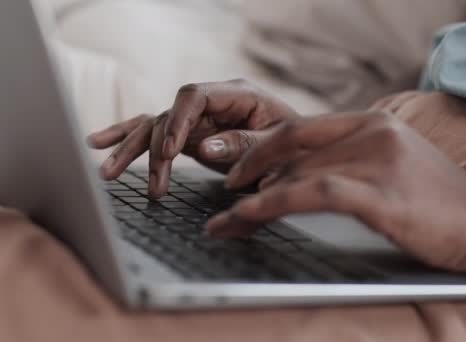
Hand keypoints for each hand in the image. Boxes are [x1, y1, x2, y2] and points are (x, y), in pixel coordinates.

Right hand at [87, 79, 298, 197]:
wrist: (299, 150)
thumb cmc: (294, 145)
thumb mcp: (278, 147)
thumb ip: (244, 145)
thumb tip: (204, 147)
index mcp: (237, 95)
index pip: (194, 97)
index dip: (178, 122)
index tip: (172, 152)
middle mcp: (212, 103)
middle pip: (170, 116)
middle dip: (153, 150)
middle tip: (152, 185)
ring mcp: (199, 119)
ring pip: (156, 126)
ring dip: (130, 149)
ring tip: (106, 172)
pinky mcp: (191, 135)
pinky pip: (155, 133)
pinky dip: (129, 139)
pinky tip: (101, 144)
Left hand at [207, 112, 465, 271]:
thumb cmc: (440, 202)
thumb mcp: (393, 167)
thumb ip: (350, 162)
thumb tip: (298, 176)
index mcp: (372, 122)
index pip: (301, 127)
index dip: (262, 147)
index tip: (238, 171)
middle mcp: (372, 133)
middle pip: (291, 147)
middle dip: (248, 171)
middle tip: (224, 194)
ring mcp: (377, 161)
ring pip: (294, 172)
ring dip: (250, 199)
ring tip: (225, 221)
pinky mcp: (381, 195)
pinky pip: (310, 194)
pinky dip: (270, 206)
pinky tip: (246, 219)